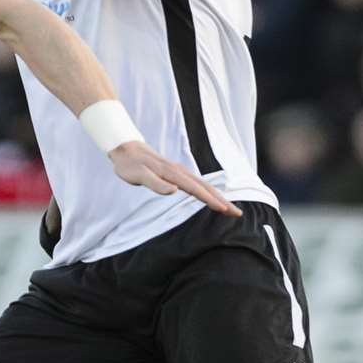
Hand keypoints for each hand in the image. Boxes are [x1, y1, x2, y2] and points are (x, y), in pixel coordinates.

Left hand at [108, 141, 241, 216]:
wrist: (125, 148)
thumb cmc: (130, 164)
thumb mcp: (138, 175)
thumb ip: (155, 183)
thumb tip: (175, 191)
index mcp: (172, 174)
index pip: (196, 189)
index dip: (210, 200)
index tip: (224, 210)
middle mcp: (179, 172)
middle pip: (205, 187)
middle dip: (222, 201)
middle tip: (236, 213)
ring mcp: (179, 172)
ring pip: (203, 185)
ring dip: (217, 197)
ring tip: (229, 208)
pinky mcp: (176, 173)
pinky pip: (196, 183)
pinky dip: (208, 191)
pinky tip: (211, 197)